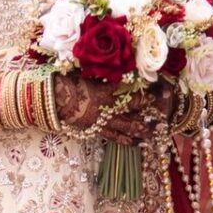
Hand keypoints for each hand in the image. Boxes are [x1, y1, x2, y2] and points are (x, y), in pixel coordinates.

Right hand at [55, 74, 175, 142]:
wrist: (47, 100)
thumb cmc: (64, 81)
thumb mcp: (86, 71)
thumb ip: (105, 73)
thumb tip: (121, 69)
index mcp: (105, 91)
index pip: (133, 93)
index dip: (150, 93)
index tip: (164, 91)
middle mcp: (106, 108)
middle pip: (133, 111)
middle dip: (150, 115)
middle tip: (165, 119)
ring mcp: (100, 121)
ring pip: (125, 127)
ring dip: (141, 131)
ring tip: (155, 135)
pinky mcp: (93, 130)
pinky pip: (112, 137)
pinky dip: (125, 140)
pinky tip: (136, 143)